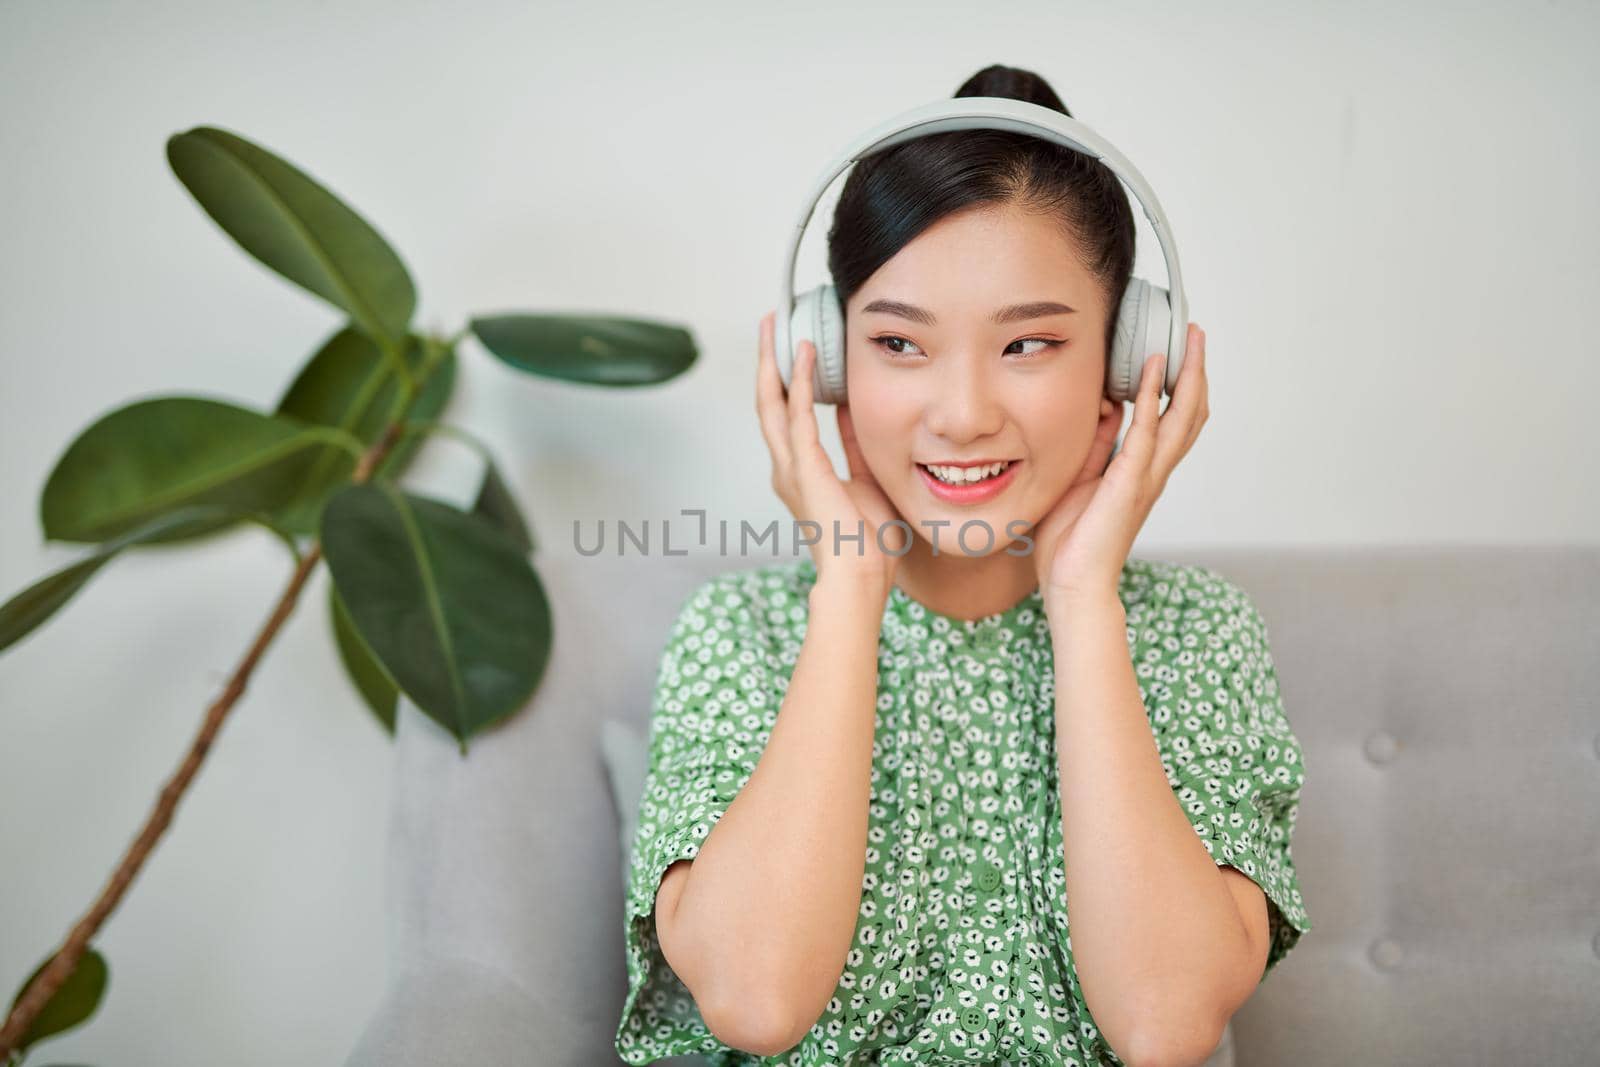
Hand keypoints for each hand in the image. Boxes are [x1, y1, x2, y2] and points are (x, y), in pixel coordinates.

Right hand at [756, 309, 907, 593]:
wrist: (860, 576)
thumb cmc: (866, 543)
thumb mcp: (866, 477)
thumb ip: (856, 444)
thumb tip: (854, 411)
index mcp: (801, 475)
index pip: (788, 416)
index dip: (787, 381)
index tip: (793, 349)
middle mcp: (787, 468)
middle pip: (768, 403)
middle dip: (768, 361)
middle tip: (770, 324)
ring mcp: (791, 467)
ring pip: (772, 402)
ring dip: (774, 361)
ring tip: (775, 326)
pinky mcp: (805, 466)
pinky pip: (799, 413)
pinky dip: (801, 380)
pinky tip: (806, 353)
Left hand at [1030, 323, 1208, 613]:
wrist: (1072, 583)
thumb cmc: (1072, 539)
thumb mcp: (1080, 476)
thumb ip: (1096, 444)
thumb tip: (1105, 408)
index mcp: (1142, 471)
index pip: (1173, 419)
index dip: (1180, 384)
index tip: (1179, 348)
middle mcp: (1153, 471)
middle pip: (1190, 413)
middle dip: (1196, 371)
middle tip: (1195, 334)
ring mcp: (1146, 477)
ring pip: (1181, 418)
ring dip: (1186, 376)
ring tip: (1188, 341)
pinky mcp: (1129, 483)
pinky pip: (1145, 434)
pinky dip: (1151, 400)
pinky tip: (1152, 372)